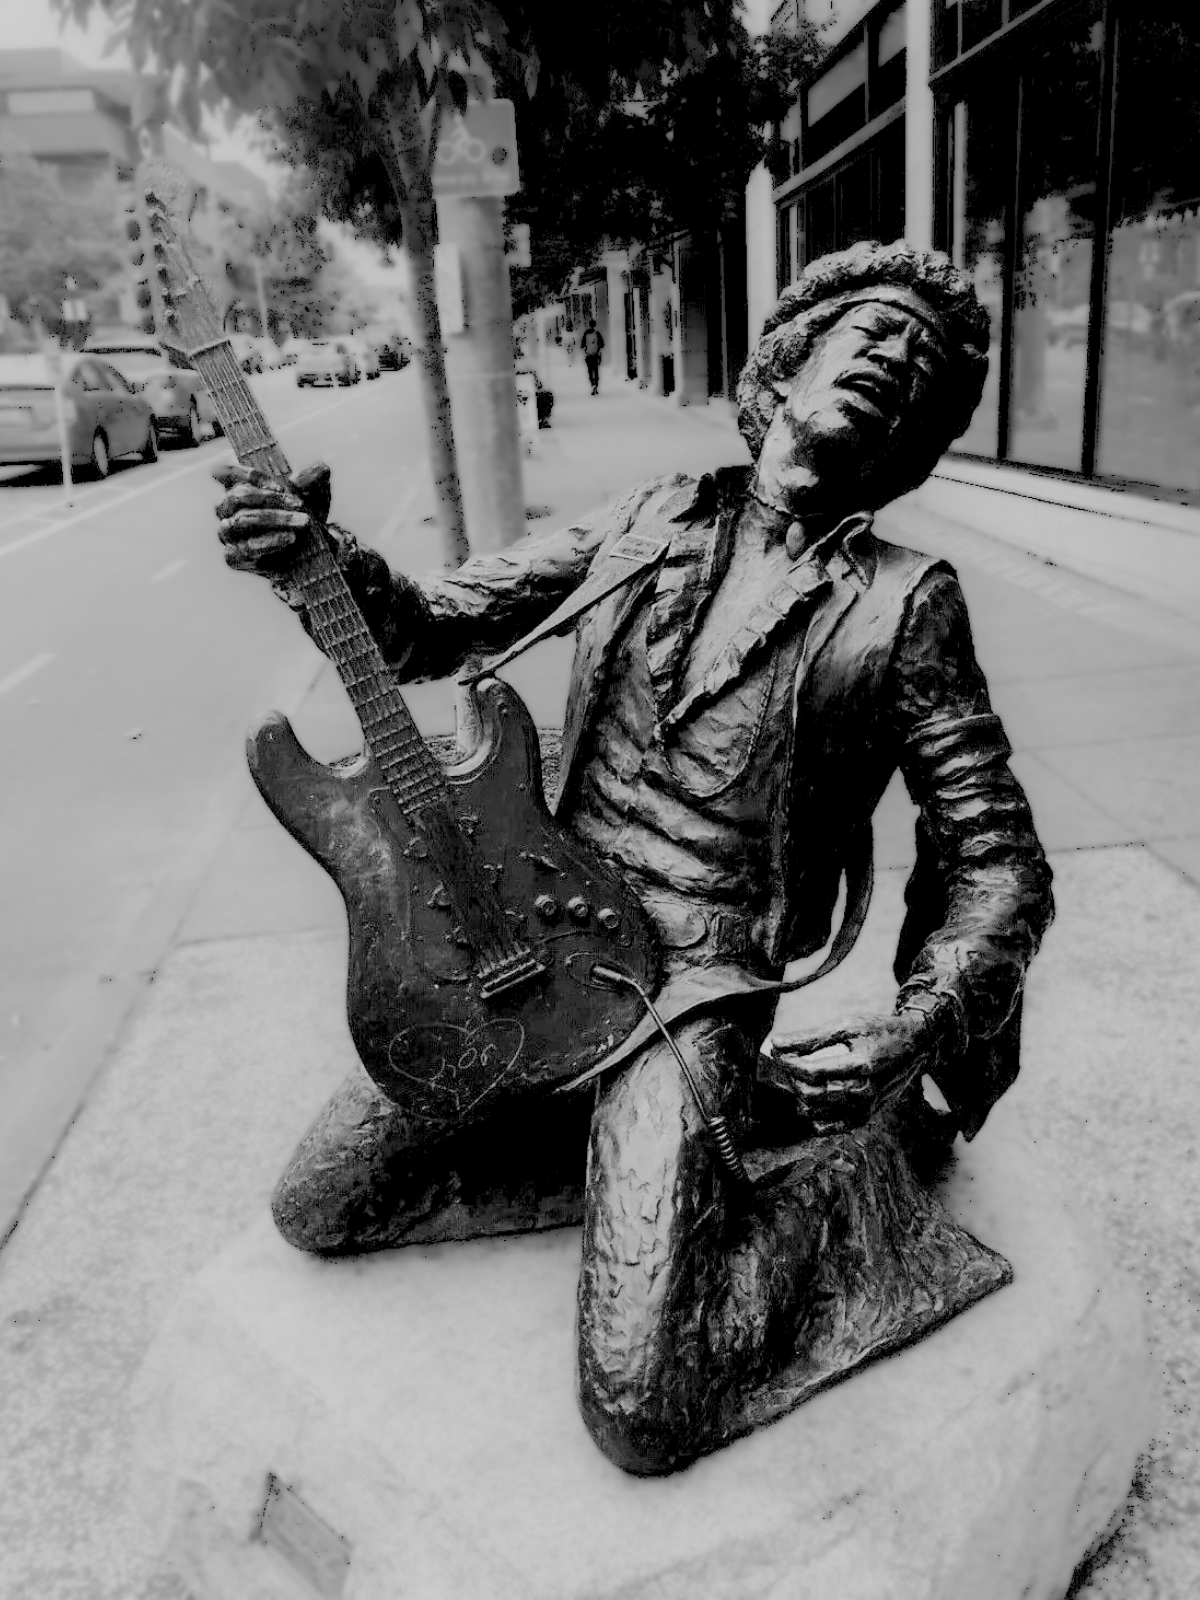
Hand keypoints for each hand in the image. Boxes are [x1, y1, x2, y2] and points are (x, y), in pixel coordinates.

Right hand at [212, 461, 330, 576]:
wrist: (317, 546)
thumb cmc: (308, 511)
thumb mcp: (316, 487)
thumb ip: (312, 474)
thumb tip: (296, 481)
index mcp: (239, 485)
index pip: (230, 473)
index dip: (252, 476)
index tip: (281, 486)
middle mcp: (228, 510)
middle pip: (235, 498)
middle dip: (268, 499)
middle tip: (300, 504)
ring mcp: (229, 535)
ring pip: (239, 522)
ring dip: (273, 519)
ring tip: (302, 522)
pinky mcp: (236, 558)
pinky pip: (242, 550)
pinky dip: (268, 543)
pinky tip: (290, 539)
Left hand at [760, 1008, 941, 1134]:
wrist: (915, 1046)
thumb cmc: (880, 1031)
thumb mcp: (848, 1026)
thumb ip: (811, 1037)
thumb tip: (776, 1043)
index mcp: (862, 1064)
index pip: (812, 1071)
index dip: (788, 1063)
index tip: (777, 1051)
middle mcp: (866, 1090)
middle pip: (813, 1093)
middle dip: (792, 1079)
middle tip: (786, 1063)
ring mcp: (867, 1106)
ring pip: (819, 1111)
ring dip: (800, 1097)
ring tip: (796, 1078)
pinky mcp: (867, 1116)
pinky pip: (833, 1127)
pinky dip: (815, 1118)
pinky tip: (808, 1104)